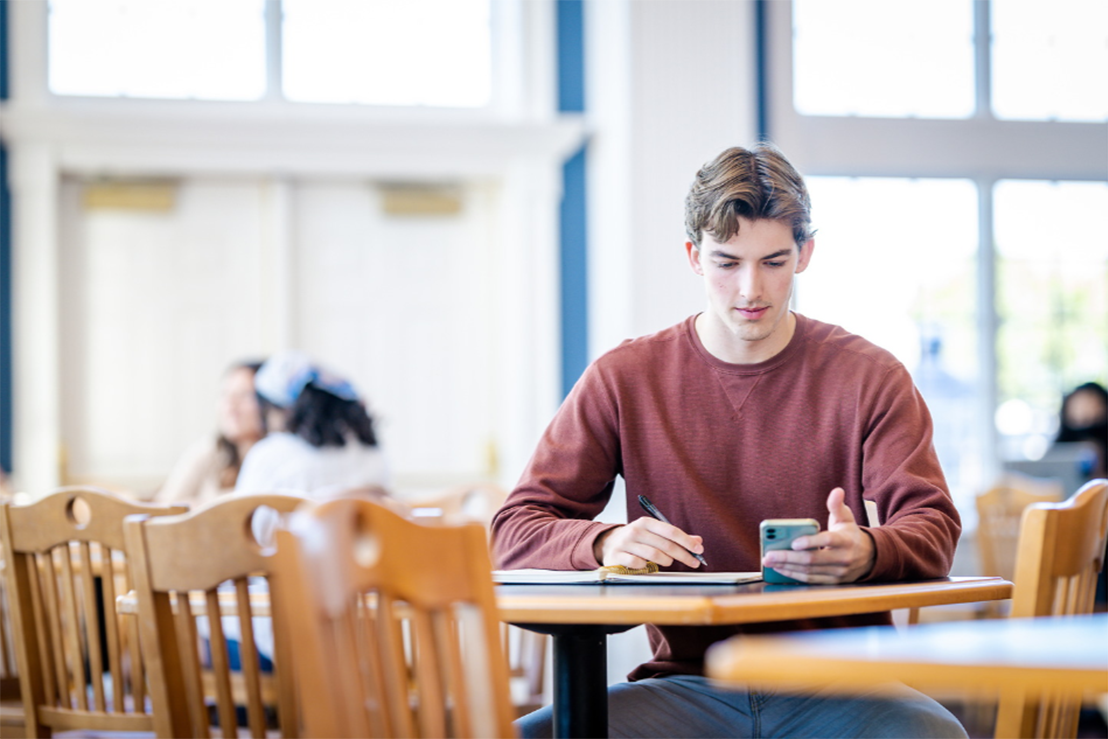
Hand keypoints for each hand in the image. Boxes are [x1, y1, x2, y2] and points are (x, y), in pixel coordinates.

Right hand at [593, 517, 704, 568]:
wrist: (608, 543)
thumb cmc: (637, 539)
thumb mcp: (654, 533)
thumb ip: (675, 537)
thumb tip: (698, 541)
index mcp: (646, 522)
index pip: (671, 531)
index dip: (687, 541)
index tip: (699, 550)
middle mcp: (635, 531)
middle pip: (665, 545)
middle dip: (683, 555)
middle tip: (694, 562)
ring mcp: (625, 543)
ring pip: (654, 555)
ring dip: (666, 561)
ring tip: (668, 562)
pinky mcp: (618, 556)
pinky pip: (639, 564)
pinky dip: (647, 566)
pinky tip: (648, 565)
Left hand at [760, 487, 875, 583]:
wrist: (869, 558)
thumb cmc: (849, 535)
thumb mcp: (846, 518)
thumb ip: (837, 505)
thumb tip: (837, 491)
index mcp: (846, 541)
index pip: (827, 540)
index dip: (810, 541)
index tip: (793, 542)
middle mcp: (843, 559)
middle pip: (813, 559)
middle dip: (788, 557)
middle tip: (768, 554)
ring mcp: (838, 573)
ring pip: (809, 572)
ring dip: (787, 567)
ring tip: (769, 562)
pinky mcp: (832, 582)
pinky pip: (810, 580)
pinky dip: (794, 575)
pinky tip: (780, 569)